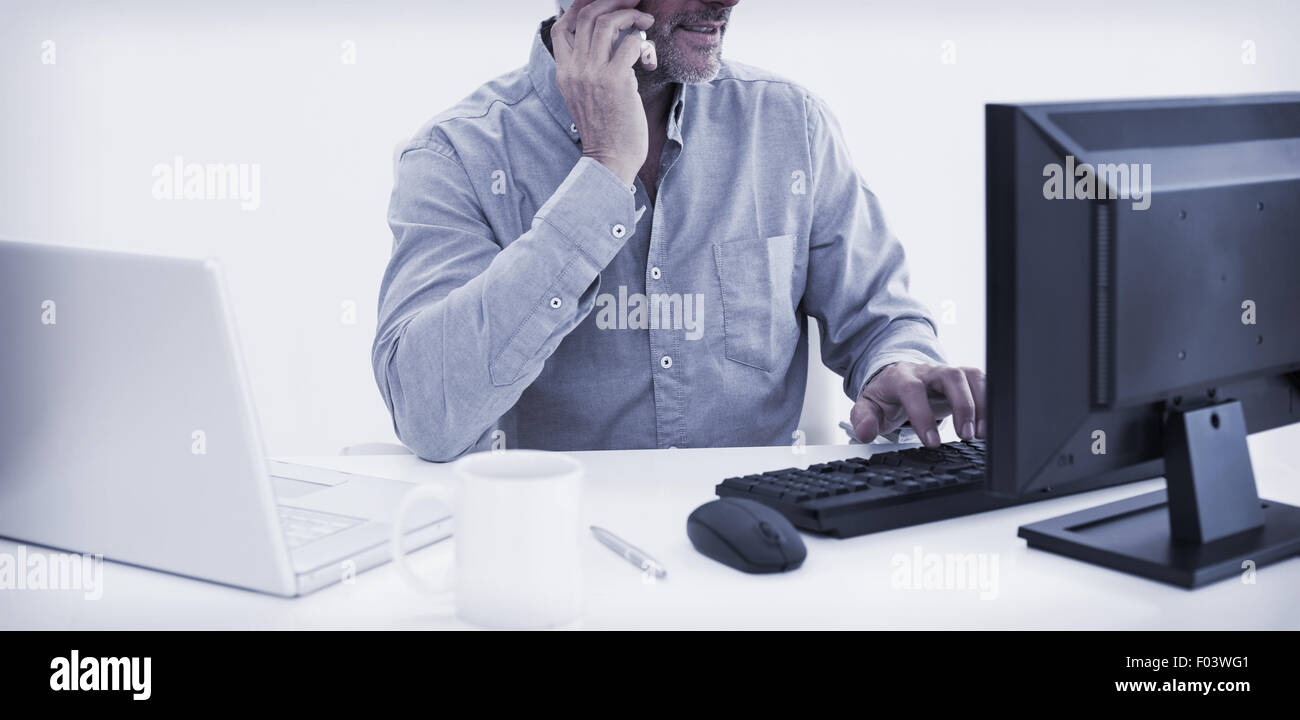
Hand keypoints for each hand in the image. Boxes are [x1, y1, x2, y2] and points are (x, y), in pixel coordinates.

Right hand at [552, 0, 656, 186]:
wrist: (610, 160)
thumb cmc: (605, 130)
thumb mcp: (585, 95)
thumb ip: (588, 68)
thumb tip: (607, 41)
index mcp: (563, 72)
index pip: (561, 26)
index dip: (580, 6)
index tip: (602, 2)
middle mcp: (574, 69)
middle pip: (586, 15)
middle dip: (612, 1)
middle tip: (633, 2)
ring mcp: (593, 74)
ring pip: (607, 22)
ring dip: (630, 15)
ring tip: (645, 21)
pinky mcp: (616, 80)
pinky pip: (630, 43)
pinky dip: (643, 44)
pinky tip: (648, 57)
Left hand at [850, 362, 986, 447]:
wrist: (896, 379)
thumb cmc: (885, 396)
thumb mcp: (867, 407)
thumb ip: (863, 419)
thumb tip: (865, 432)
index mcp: (901, 378)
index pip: (913, 391)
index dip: (923, 415)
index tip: (932, 442)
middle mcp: (927, 372)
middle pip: (950, 376)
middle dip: (962, 405)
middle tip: (965, 436)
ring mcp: (947, 373)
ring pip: (970, 377)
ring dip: (980, 404)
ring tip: (980, 434)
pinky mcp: (962, 378)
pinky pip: (981, 382)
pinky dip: (989, 401)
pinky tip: (988, 425)